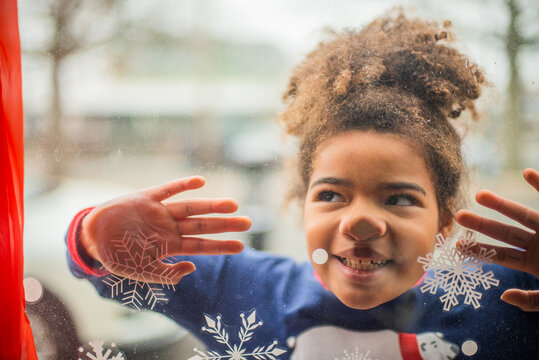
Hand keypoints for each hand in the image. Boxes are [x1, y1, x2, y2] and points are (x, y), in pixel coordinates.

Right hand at [80, 176, 250, 283]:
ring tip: (233, 204)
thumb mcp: (143, 272)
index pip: (201, 245)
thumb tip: (193, 267)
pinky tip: (200, 182)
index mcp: (170, 245)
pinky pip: (167, 190)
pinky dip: (182, 185)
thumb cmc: (119, 256)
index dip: (221, 245)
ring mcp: (159, 212)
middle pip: (202, 225)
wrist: (92, 238)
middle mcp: (169, 227)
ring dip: (211, 205)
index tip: (242, 246)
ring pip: (191, 207)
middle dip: (225, 224)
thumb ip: (167, 274)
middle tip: (248, 222)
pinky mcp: (145, 198)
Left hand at [456, 168, 538, 310]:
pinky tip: (527, 172)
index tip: (458, 245)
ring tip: (479, 195)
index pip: (501, 256)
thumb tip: (503, 297)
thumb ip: (532, 301)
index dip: (480, 251)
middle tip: (458, 216)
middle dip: (482, 225)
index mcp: (534, 263)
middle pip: (505, 232)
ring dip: (502, 204)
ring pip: (523, 214)